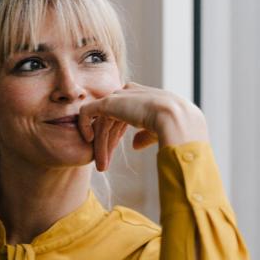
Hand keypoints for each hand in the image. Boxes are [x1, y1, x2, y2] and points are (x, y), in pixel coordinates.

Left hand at [78, 82, 208, 170]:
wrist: (175, 119)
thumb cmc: (173, 126)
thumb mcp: (157, 131)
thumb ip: (145, 135)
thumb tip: (135, 144)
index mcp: (142, 97)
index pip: (121, 117)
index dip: (115, 136)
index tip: (112, 155)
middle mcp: (128, 93)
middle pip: (110, 121)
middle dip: (106, 144)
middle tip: (103, 165)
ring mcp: (118, 96)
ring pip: (101, 123)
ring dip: (100, 146)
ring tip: (101, 166)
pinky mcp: (108, 102)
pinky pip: (87, 112)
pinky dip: (84, 126)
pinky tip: (89, 141)